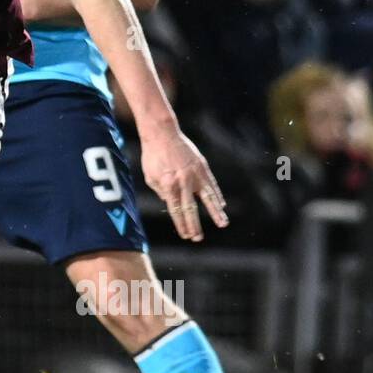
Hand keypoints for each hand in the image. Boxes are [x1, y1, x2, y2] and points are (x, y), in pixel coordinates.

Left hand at [139, 124, 227, 241]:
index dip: (181, 225)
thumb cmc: (152, 156)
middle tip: (198, 238)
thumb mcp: (150, 176)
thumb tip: (170, 204)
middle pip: (190, 209)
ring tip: (222, 224)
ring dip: (215, 213)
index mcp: (169, 186)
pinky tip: (221, 206)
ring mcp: (195, 174)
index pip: (176, 211)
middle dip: (194, 225)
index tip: (186, 236)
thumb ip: (161, 192)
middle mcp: (183, 182)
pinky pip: (212, 184)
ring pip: (208, 198)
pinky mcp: (202, 166)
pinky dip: (217, 196)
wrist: (162, 133)